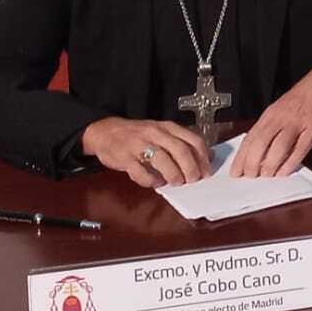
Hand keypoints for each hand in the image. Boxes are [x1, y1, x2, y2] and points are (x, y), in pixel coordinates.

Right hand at [81, 117, 211, 187]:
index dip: (202, 158)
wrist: (105, 131)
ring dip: (173, 174)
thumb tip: (204, 158)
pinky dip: (151, 180)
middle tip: (193, 180)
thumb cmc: (138, 135)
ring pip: (162, 159)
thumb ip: (180, 142)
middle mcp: (155, 133)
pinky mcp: (124, 157)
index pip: (193, 140)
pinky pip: (140, 171)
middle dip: (191, 168)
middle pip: (180, 150)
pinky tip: (156, 183)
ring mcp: (139, 144)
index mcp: (167, 127)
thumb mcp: (161, 132)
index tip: (206, 171)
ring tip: (177, 183)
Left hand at [231, 66, 311, 177]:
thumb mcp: (280, 108)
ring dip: (270, 165)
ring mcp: (297, 124)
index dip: (241, 158)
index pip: (250, 139)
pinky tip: (284, 172)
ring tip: (267, 176)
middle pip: (260, 145)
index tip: (236, 172)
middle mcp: (280, 119)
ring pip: (278, 149)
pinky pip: (300, 149)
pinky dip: (291, 163)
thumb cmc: (303, 95)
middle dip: (252, 164)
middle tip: (251, 176)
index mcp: (270, 115)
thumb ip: (270, 126)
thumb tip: (259, 149)